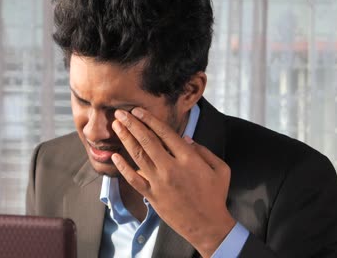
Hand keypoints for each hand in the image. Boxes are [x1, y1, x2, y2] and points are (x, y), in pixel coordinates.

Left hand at [112, 107, 235, 257]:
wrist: (207, 225)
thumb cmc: (215, 196)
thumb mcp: (221, 169)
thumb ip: (204, 151)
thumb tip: (185, 138)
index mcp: (188, 158)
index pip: (165, 133)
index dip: (149, 119)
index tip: (138, 111)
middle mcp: (171, 168)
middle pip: (147, 140)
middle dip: (132, 124)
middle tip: (120, 112)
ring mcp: (159, 182)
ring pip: (138, 156)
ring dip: (125, 139)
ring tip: (116, 126)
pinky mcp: (152, 196)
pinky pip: (133, 179)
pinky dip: (123, 167)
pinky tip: (115, 155)